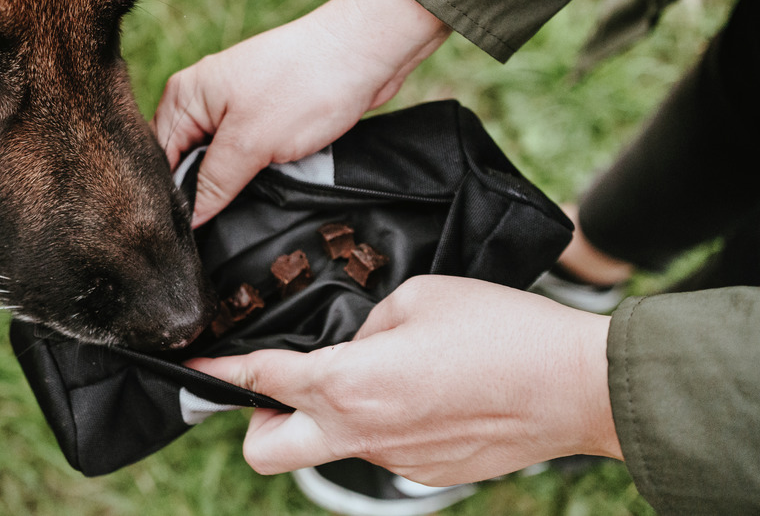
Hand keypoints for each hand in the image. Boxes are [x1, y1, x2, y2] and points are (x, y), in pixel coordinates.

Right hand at [153, 0, 448, 226]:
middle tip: (211, 229)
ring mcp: (231, 104)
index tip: (183, 232)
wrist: (364, 52)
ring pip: (213, 159)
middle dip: (196, 191)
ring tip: (234, 210)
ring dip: (225, 183)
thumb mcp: (251, 143)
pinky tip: (257, 189)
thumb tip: (190, 218)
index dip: (169, 196)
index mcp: (185, 95)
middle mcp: (201, 97)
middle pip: (182, 159)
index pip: (158, 157)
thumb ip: (214, 182)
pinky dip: (248, 172)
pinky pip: (240, 152)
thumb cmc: (306, 85)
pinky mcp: (260, 113)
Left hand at [185, 276, 621, 485]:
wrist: (579, 387)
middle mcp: (362, 433)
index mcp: (350, 382)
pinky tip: (420, 393)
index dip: (217, 370)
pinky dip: (381, 424)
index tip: (194, 365)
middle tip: (276, 385)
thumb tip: (353, 343)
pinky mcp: (428, 475)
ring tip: (370, 374)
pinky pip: (381, 450)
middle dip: (254, 420)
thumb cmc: (502, 330)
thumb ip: (365, 322)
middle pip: (266, 452)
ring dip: (326, 417)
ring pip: (327, 449)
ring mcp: (395, 461)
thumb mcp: (418, 296)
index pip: (260, 378)